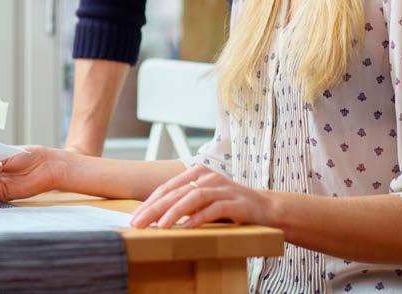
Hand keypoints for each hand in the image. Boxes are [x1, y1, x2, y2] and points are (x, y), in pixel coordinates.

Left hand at [130, 164, 272, 229]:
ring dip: (174, 212)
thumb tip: (155, 217)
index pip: (168, 187)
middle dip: (155, 208)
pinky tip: (187, 227)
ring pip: (193, 197)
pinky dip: (199, 218)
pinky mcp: (236, 202)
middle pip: (176, 192)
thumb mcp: (204, 202)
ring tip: (159, 226)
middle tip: (138, 223)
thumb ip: (185, 204)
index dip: (150, 202)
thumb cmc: (230, 208)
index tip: (135, 217)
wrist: (266, 209)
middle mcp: (209, 177)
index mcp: (199, 173)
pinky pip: (215, 209)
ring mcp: (223, 188)